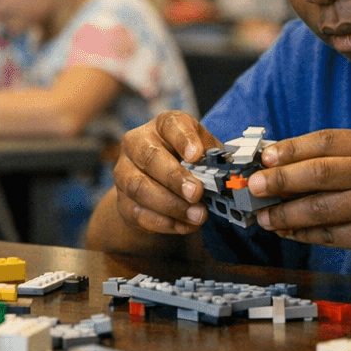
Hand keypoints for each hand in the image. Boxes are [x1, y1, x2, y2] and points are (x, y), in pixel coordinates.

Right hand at [110, 111, 223, 235]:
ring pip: (139, 187)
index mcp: (162, 126)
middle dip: (174, 177)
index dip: (184, 139)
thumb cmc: (185, 163)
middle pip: (150, 157)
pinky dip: (163, 222)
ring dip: (170, 204)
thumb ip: (214, 159)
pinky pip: (137, 213)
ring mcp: (124, 171)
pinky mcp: (121, 200)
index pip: (170, 125)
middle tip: (196, 193)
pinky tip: (184, 225)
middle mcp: (137, 144)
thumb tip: (228, 174)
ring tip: (196, 215)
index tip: (197, 155)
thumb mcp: (203, 152)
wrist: (159, 184)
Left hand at [246, 129, 350, 275]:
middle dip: (280, 180)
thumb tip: (280, 162)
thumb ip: (338, 159)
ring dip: (285, 214)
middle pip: (319, 173)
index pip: (326, 142)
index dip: (290, 149)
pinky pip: (330, 235)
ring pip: (321, 209)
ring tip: (263, 216)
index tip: (264, 157)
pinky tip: (287, 231)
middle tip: (254, 186)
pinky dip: (303, 234)